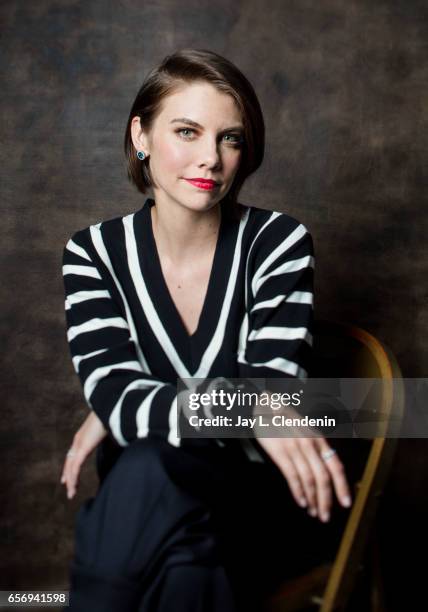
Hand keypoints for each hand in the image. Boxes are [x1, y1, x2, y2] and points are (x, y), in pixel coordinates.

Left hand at [60, 411, 107, 499]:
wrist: (111, 405)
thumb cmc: (113, 415)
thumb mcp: (112, 430)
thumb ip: (113, 438)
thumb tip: (122, 441)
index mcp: (84, 435)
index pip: (74, 454)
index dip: (71, 466)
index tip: (69, 476)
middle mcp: (79, 440)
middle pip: (69, 461)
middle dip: (69, 476)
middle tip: (70, 489)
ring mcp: (79, 443)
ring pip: (71, 467)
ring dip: (71, 481)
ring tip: (71, 494)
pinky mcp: (83, 447)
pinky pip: (75, 466)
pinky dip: (73, 478)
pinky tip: (73, 487)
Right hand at [253, 400, 351, 521]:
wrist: (265, 405)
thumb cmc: (285, 420)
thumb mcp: (306, 431)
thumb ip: (314, 449)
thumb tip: (323, 472)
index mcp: (319, 440)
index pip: (336, 466)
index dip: (342, 486)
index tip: (346, 503)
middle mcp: (310, 444)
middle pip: (324, 477)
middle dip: (326, 500)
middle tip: (325, 516)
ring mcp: (296, 448)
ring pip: (309, 479)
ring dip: (312, 499)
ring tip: (312, 512)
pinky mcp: (281, 452)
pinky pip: (292, 475)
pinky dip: (298, 491)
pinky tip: (300, 501)